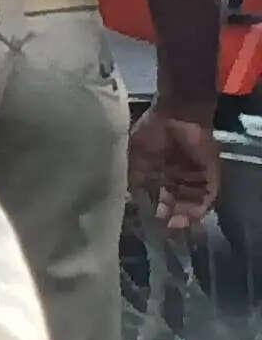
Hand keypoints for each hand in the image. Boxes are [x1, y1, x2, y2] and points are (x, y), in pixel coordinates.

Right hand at [134, 105, 224, 237]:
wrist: (176, 114)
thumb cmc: (152, 132)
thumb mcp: (135, 156)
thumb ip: (135, 177)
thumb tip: (129, 198)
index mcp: (162, 169)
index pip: (163, 194)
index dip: (159, 208)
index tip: (154, 220)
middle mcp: (180, 174)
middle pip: (180, 199)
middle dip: (175, 214)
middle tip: (168, 225)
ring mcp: (196, 173)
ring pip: (195, 199)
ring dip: (188, 213)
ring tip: (179, 222)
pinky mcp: (211, 172)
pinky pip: (209, 193)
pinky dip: (202, 204)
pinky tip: (193, 214)